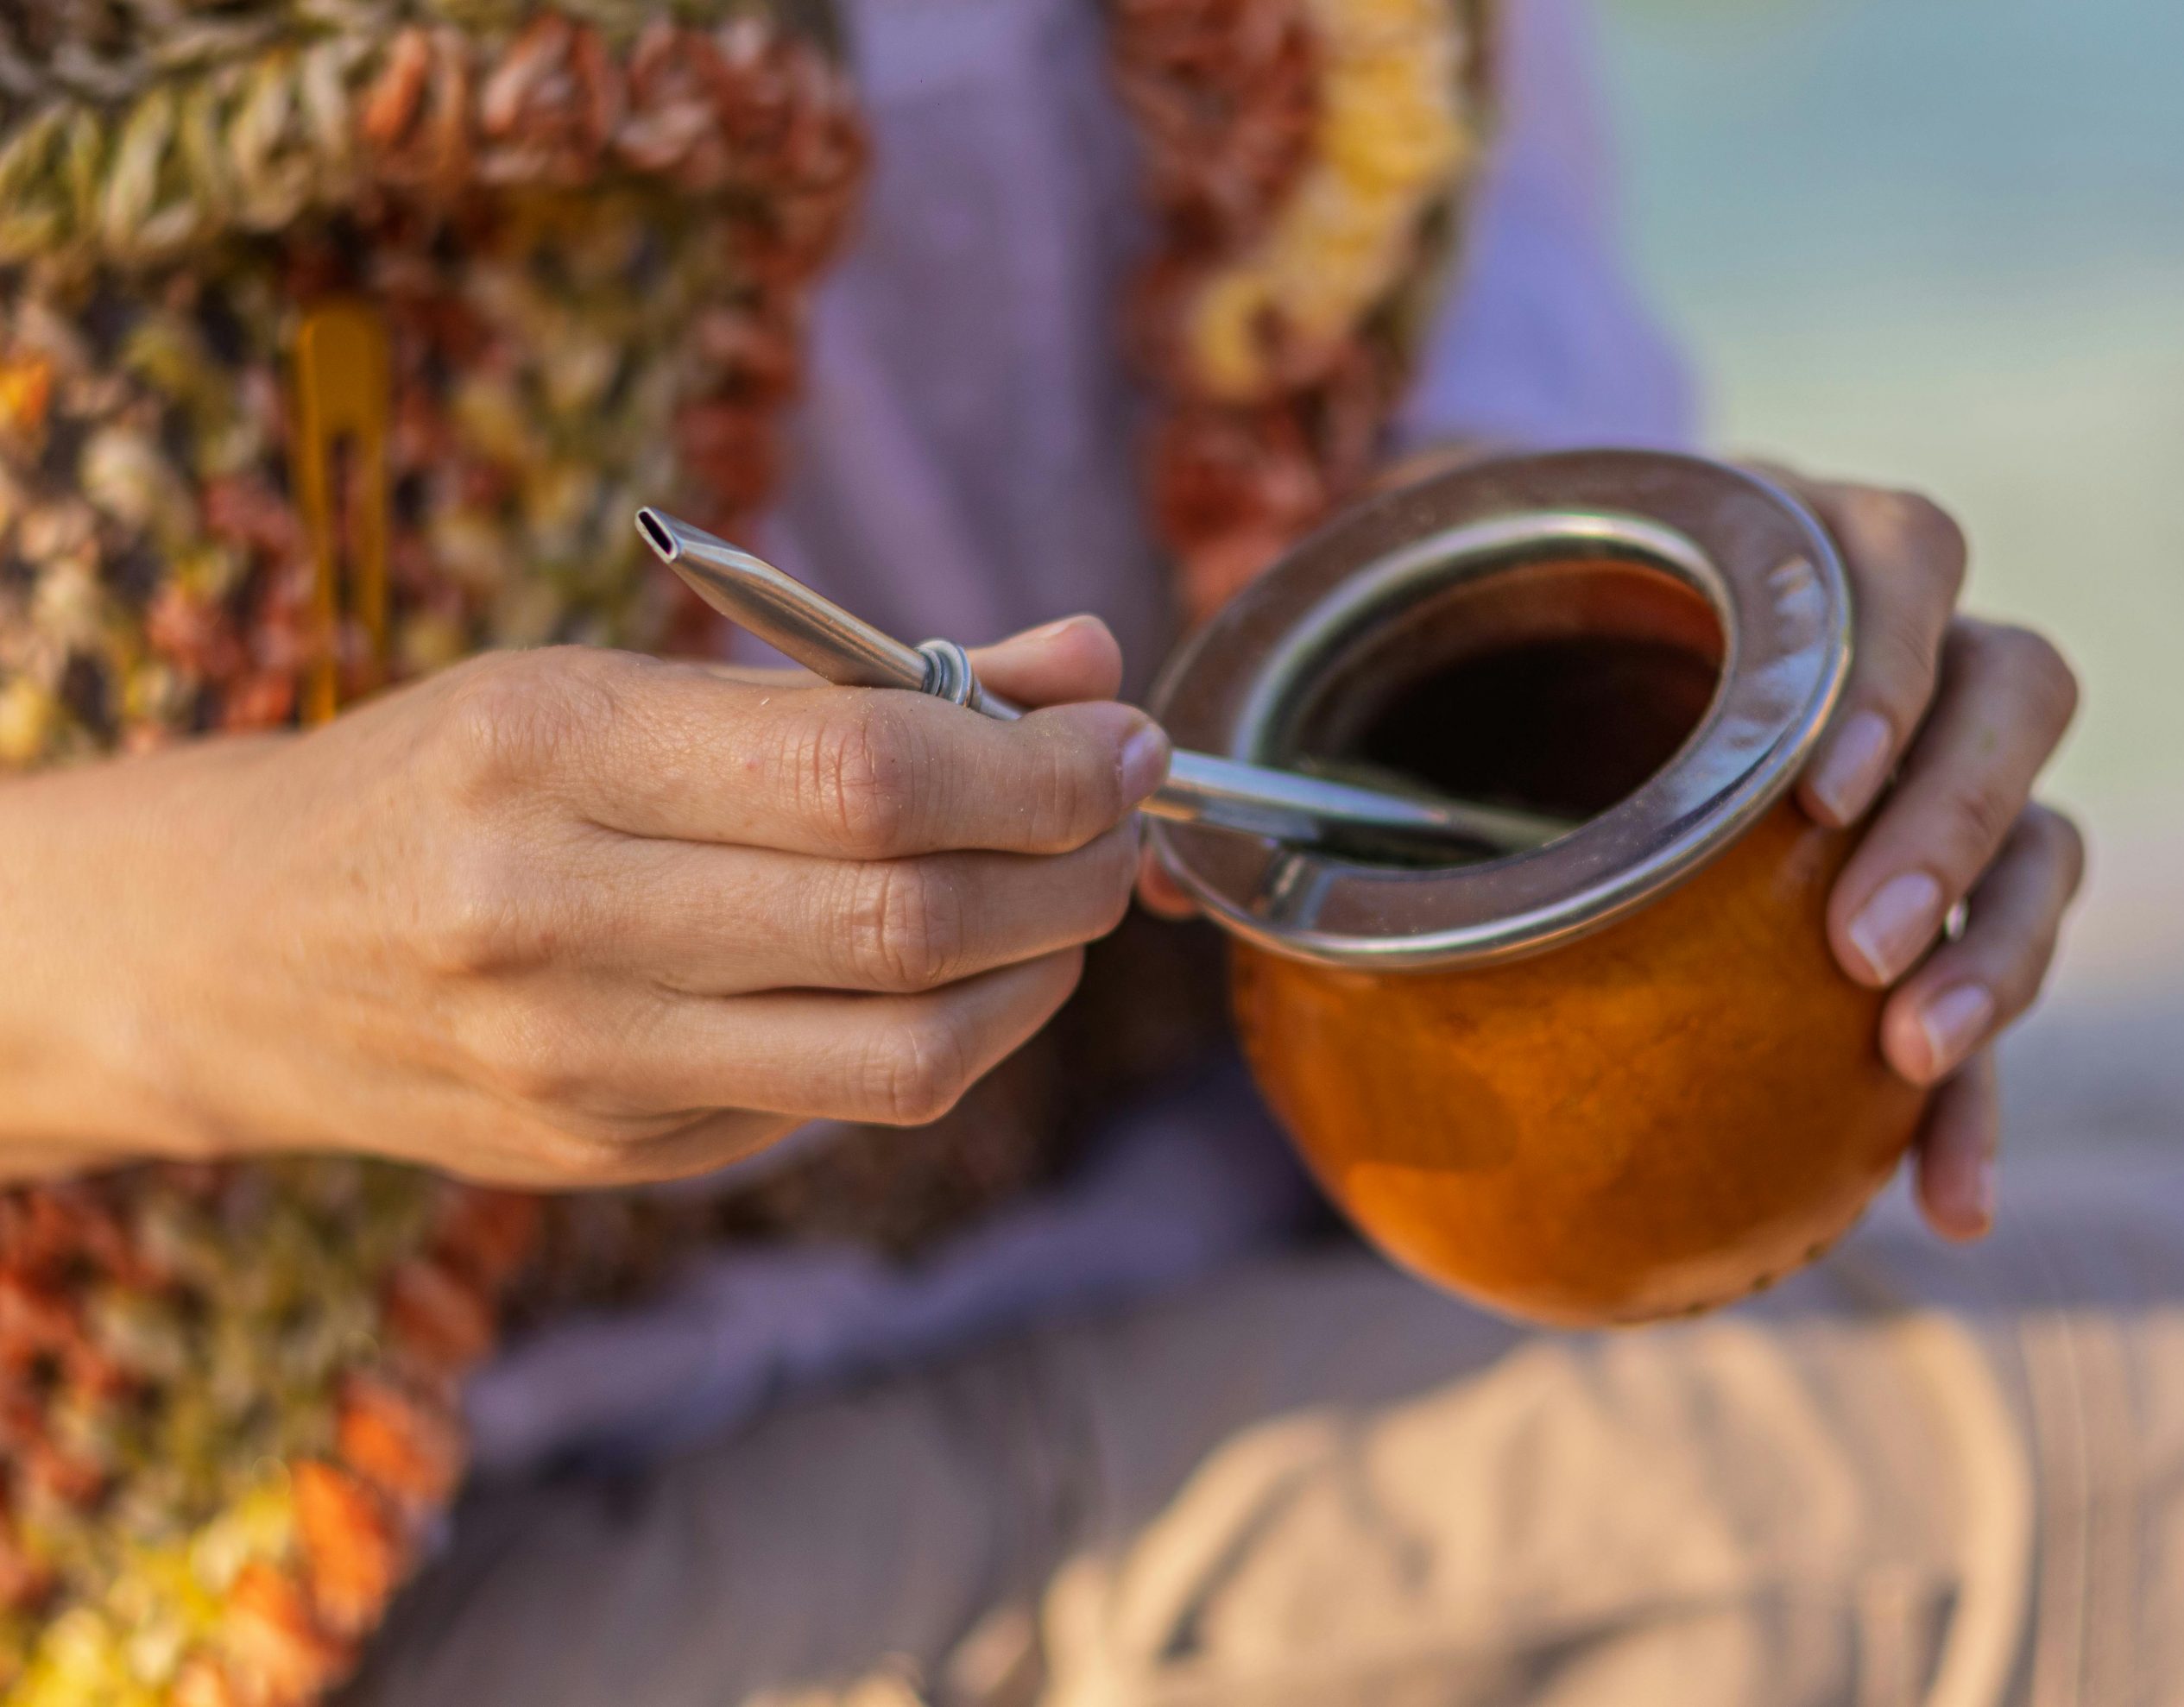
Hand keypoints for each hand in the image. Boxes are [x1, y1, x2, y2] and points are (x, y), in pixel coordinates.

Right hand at [0, 618, 1165, 1186]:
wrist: (241, 952)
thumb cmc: (454, 779)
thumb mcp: (625, 680)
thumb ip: (867, 679)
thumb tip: (1089, 664)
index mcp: (549, 747)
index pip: (867, 772)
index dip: (1039, 764)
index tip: (1121, 738)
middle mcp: (552, 915)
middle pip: (906, 917)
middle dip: (1070, 865)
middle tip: (1119, 816)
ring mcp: (578, 1061)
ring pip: (908, 1048)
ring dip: (1041, 969)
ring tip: (1069, 898)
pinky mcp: (612, 1153)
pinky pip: (846, 1103)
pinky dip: (956, 1033)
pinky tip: (969, 971)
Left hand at [1139, 468, 2083, 1243]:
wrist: (1528, 642)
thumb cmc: (1462, 623)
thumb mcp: (1383, 616)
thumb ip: (1288, 694)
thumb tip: (1153, 869)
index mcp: (1760, 554)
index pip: (1897, 560)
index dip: (1887, 658)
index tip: (1815, 783)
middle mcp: (1867, 650)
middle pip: (2010, 688)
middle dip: (1954, 816)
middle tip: (1851, 945)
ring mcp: (1907, 768)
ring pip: (2034, 828)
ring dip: (1997, 941)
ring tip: (1908, 1057)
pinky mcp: (1910, 889)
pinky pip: (1991, 971)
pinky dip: (1987, 1093)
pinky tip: (1944, 1202)